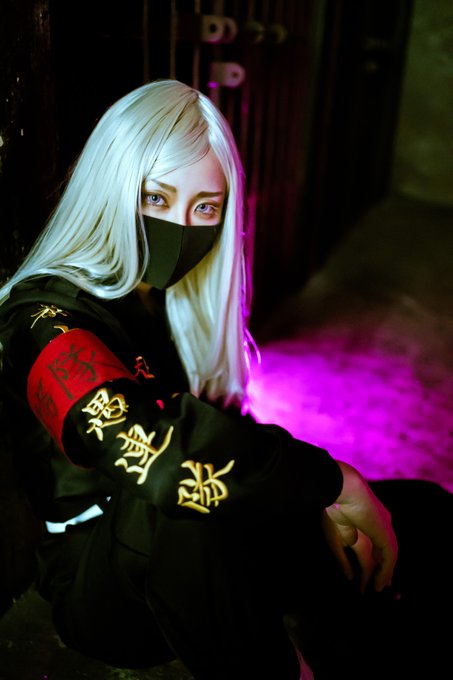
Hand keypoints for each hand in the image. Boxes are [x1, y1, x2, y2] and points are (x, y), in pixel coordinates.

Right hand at [322, 461, 397, 592]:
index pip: (375, 545)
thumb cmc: (333, 509)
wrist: (342, 490)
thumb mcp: (335, 539)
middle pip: (384, 553)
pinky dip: (384, 572)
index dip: (373, 561)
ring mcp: (384, 529)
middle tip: (381, 586)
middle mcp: (378, 525)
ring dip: (384, 574)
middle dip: (383, 569)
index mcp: (367, 521)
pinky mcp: (385, 534)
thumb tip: (351, 579)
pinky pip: (388, 558)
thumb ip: (343, 560)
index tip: (367, 577)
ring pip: (388, 557)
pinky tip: (378, 584)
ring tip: (378, 588)